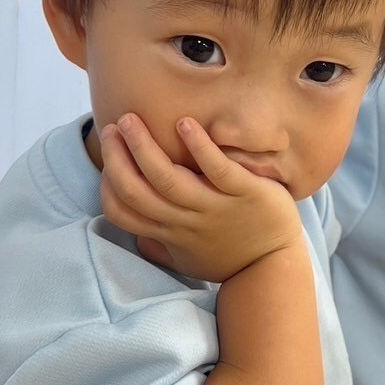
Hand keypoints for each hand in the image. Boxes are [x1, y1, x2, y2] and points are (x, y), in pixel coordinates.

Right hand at [99, 113, 303, 282]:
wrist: (276, 265)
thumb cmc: (229, 258)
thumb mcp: (188, 259)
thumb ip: (162, 246)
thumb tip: (138, 237)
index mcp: (170, 233)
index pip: (122, 212)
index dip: (108, 185)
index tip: (107, 162)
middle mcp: (186, 222)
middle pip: (137, 192)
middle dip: (116, 158)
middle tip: (110, 128)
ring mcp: (215, 208)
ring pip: (169, 180)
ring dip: (144, 148)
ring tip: (130, 119)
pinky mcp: (245, 193)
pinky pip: (218, 170)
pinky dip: (199, 147)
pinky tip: (184, 123)